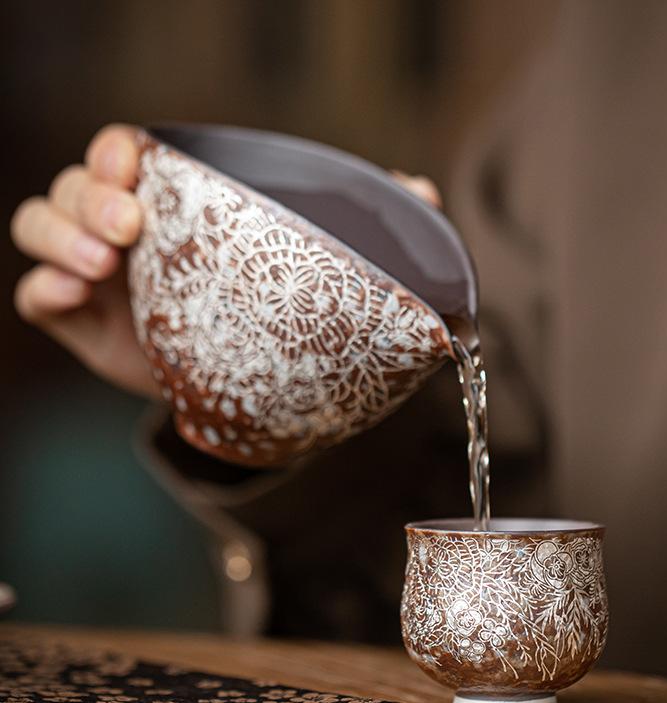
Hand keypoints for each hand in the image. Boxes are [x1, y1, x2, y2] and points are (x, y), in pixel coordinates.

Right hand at [11, 123, 441, 399]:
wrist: (254, 384)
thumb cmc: (278, 312)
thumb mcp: (321, 266)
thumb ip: (366, 225)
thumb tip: (422, 193)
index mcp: (177, 206)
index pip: (126, 153)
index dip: (118, 149)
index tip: (135, 163)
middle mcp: (129, 232)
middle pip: (75, 184)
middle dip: (88, 193)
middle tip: (128, 225)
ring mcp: (100, 277)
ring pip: (42, 226)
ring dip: (58, 233)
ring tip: (100, 265)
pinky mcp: (85, 324)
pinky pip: (36, 296)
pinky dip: (44, 289)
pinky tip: (75, 299)